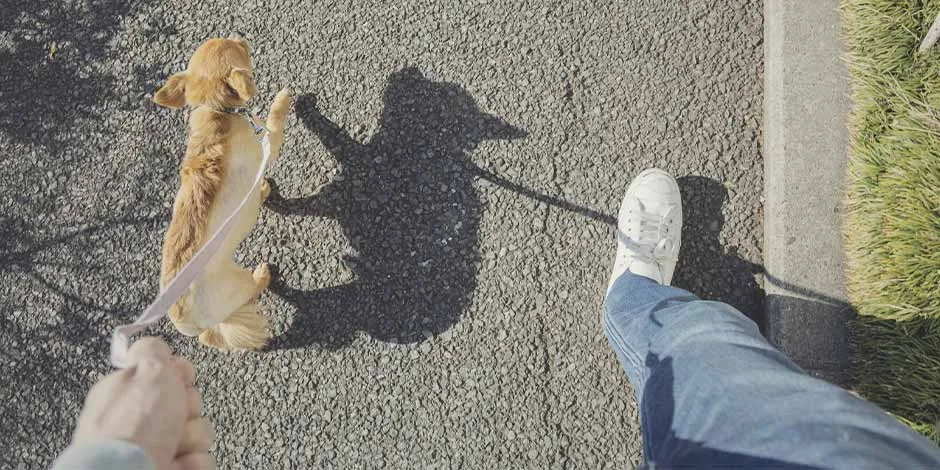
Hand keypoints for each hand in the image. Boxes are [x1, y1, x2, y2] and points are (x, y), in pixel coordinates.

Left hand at [70, 337, 214, 468]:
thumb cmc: (135, 425)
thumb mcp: (145, 369)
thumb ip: (152, 349)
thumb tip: (156, 345)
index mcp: (130, 391)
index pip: (170, 374)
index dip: (181, 376)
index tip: (180, 380)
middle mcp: (142, 421)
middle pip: (190, 403)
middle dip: (190, 409)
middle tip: (174, 417)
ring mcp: (157, 448)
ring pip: (200, 433)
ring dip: (193, 438)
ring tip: (173, 447)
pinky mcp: (172, 469)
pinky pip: (202, 461)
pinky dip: (193, 463)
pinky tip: (177, 464)